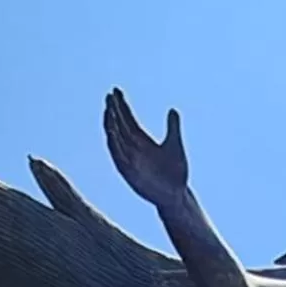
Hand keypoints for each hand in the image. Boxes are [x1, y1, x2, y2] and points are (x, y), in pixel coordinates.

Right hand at [104, 88, 187, 208]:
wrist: (176, 195)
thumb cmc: (176, 172)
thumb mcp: (174, 144)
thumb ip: (172, 127)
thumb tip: (172, 110)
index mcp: (142, 141)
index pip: (127, 119)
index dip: (121, 106)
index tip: (115, 91)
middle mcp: (133, 149)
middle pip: (120, 126)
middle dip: (114, 111)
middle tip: (110, 96)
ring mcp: (130, 160)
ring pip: (116, 139)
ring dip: (111, 126)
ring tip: (109, 111)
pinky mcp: (130, 172)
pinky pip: (119, 157)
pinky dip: (114, 145)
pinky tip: (112, 133)